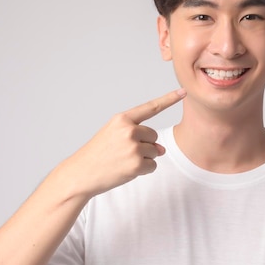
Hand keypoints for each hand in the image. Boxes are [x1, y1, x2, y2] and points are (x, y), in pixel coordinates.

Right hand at [63, 89, 185, 199]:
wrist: (81, 173)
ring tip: (122, 161)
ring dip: (144, 159)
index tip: (183, 91)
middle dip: (144, 145)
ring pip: (155, 152)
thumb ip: (139, 136)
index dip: (169, 99)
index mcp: (122, 119)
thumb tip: (161, 149)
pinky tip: (126, 170)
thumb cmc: (98, 154)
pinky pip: (152, 166)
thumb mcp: (113, 136)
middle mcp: (129, 130)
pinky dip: (143, 170)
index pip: (150, 107)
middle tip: (123, 153)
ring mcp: (133, 147)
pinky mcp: (137, 164)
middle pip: (154, 136)